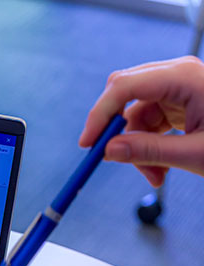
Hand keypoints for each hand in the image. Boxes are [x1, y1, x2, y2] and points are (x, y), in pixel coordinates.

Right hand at [80, 56, 203, 186]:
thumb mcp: (195, 154)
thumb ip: (149, 152)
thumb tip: (109, 151)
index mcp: (186, 78)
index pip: (124, 87)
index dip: (100, 115)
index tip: (88, 144)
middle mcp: (180, 76)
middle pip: (126, 95)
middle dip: (117, 131)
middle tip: (110, 158)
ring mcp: (182, 87)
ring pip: (137, 113)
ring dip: (136, 145)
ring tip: (152, 175)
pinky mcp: (183, 101)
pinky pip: (151, 120)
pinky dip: (149, 145)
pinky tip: (159, 167)